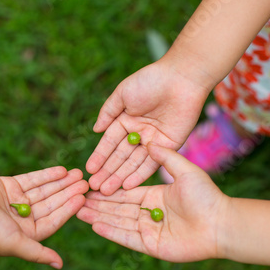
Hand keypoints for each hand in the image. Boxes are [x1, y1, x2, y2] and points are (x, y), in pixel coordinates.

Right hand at [0, 167, 88, 268]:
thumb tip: (60, 265)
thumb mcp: (16, 244)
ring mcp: (17, 200)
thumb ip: (38, 253)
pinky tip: (61, 170)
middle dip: (69, 192)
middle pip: (52, 202)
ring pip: (45, 189)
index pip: (54, 219)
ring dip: (61, 182)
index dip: (69, 208)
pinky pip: (32, 179)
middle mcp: (24, 217)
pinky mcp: (9, 185)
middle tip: (87, 181)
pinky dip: (46, 175)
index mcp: (28, 234)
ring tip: (78, 172)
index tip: (84, 197)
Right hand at [79, 144, 229, 261]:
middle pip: (118, 209)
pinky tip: (95, 226)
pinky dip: (111, 232)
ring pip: (118, 223)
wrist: (222, 223)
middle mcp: (149, 214)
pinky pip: (127, 238)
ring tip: (79, 212)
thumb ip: (166, 158)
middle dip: (97, 205)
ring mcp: (150, 231)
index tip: (91, 185)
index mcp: (155, 196)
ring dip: (99, 217)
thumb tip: (149, 142)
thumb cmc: (207, 196)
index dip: (108, 189)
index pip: (125, 193)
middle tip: (77, 199)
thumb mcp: (185, 170)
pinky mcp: (152, 246)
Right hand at [86, 59, 209, 194]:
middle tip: (94, 187)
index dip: (99, 157)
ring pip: (133, 163)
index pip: (109, 143)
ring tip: (106, 190)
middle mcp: (138, 133)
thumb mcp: (122, 94)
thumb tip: (95, 130)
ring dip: (120, 177)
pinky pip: (152, 163)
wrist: (181, 78)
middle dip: (107, 172)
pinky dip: (140, 175)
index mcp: (126, 120)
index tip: (89, 170)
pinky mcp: (169, 146)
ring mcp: (153, 141)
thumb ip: (108, 113)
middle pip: (120, 157)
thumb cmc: (150, 81)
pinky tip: (127, 185)